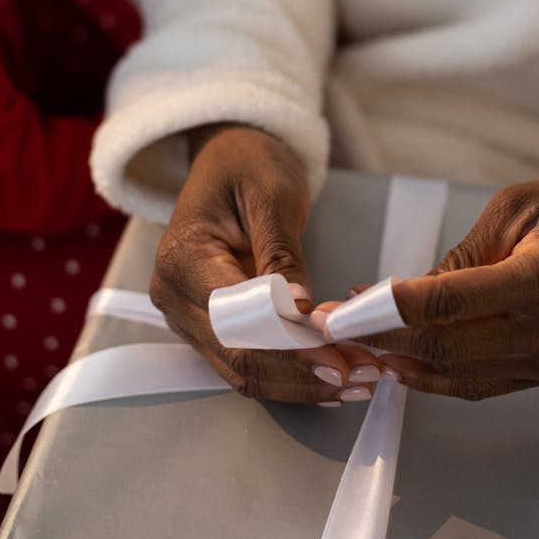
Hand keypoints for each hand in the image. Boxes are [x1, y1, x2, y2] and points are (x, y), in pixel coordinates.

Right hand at [150, 124, 380, 402]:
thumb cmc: (247, 164)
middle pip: (238, 357)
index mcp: (184, 260)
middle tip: (363, 375)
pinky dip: (291, 372)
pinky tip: (334, 374)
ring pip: (244, 370)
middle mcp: (175, 297)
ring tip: (360, 378)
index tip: (337, 356)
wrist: (229, 157)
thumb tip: (299, 306)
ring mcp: (188, 316)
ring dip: (302, 381)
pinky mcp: (210, 326)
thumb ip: (282, 252)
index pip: (235, 321)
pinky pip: (248, 360)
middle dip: (303, 373)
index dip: (286, 347)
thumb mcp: (272, 194)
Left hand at [335, 166, 538, 399]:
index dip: (388, 309)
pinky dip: (439, 377)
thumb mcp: (515, 207)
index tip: (345, 306)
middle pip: (446, 348)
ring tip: (358, 345)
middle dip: (382, 338)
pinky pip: (484, 384)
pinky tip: (403, 363)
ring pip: (460, 376)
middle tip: (337, 325)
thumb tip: (409, 294)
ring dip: (404, 362)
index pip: (447, 306)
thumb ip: (461, 256)